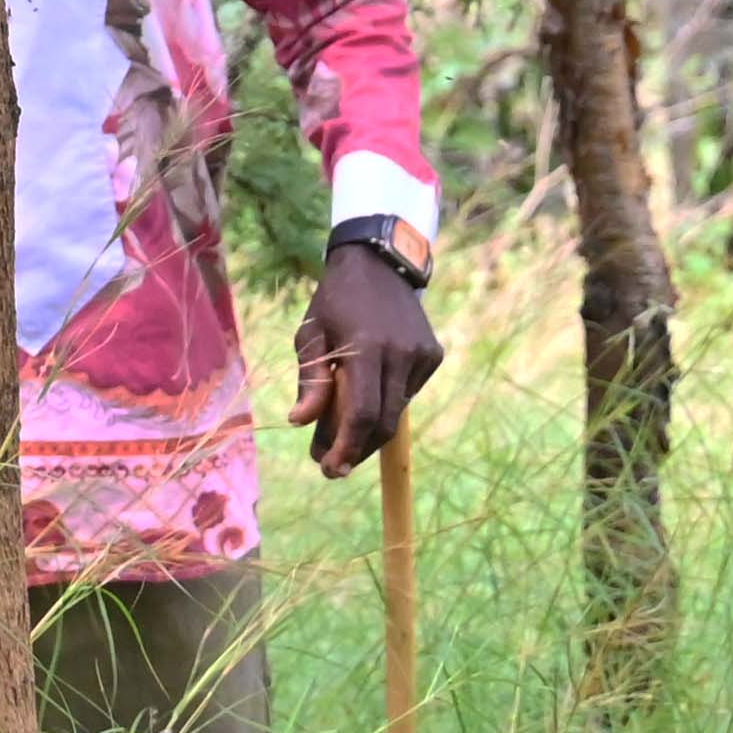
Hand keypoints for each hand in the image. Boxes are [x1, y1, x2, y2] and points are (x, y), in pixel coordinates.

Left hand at [291, 238, 442, 476]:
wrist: (378, 263)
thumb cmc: (334, 300)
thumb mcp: (311, 334)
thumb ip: (310, 380)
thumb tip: (299, 422)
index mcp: (367, 347)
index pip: (361, 413)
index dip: (346, 447)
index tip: (328, 468)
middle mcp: (401, 354)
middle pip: (383, 422)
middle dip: (358, 450)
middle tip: (332, 465)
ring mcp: (422, 355)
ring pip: (397, 412)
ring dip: (370, 431)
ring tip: (342, 438)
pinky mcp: (433, 355)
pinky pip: (407, 393)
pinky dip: (387, 405)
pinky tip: (368, 397)